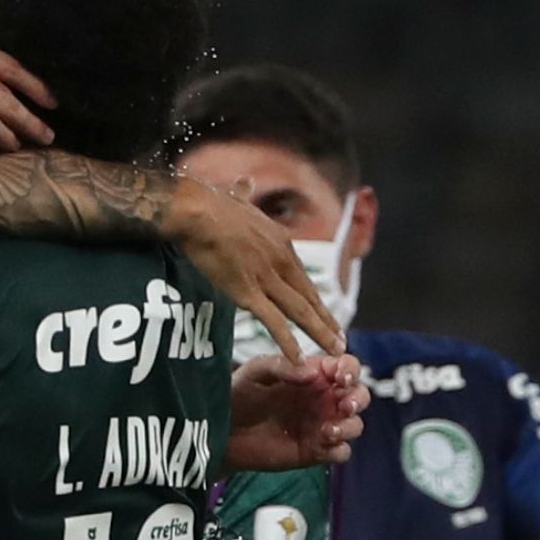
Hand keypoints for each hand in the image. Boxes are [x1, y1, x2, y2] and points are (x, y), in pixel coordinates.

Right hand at [0, 0, 57, 152]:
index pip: (5, 62)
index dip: (28, 79)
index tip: (43, 92)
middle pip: (11, 85)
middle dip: (36, 103)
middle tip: (52, 116)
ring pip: (6, 107)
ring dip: (27, 124)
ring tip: (42, 136)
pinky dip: (4, 136)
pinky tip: (11, 144)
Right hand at [165, 176, 343, 360]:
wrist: (198, 212)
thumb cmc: (209, 203)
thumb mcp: (236, 198)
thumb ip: (244, 195)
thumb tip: (245, 182)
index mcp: (280, 242)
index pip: (301, 277)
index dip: (315, 298)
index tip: (324, 311)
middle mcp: (280, 261)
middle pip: (308, 297)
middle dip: (326, 320)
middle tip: (341, 339)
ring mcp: (266, 278)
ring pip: (299, 311)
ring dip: (319, 332)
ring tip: (334, 349)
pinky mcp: (248, 292)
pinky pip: (273, 322)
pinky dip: (288, 341)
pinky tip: (299, 357)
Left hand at [227, 354, 368, 471]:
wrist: (220, 430)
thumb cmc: (237, 394)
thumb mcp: (255, 372)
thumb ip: (283, 367)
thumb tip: (313, 373)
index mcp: (314, 375)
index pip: (345, 367)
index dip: (349, 369)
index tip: (339, 376)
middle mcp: (323, 399)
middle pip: (359, 395)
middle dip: (358, 398)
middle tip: (344, 404)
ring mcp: (321, 425)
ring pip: (354, 424)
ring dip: (349, 426)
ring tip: (327, 429)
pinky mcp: (315, 450)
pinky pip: (340, 452)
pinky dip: (339, 449)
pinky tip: (323, 444)